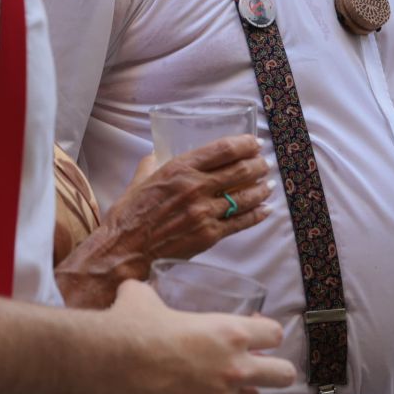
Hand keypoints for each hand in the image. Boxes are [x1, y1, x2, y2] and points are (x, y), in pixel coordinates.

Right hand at [56, 136, 273, 308]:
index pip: (223, 149)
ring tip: (268, 185)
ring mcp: (204, 212)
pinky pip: (240, 222)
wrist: (124, 249)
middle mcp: (196, 187)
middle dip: (258, 165)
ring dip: (261, 189)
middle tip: (264, 164)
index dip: (244, 144)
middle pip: (240, 171)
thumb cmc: (128, 215)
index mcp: (179, 168)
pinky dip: (257, 215)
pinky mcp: (209, 235)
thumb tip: (156, 154)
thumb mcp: (140, 180)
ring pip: (245, 197)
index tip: (254, 143)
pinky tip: (265, 210)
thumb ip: (152, 164)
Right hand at [95, 280, 295, 393]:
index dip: (265, 334)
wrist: (106, 363)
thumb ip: (153, 295)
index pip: (275, 335)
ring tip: (224, 388)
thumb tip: (135, 288)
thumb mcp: (146, 298)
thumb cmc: (131, 324)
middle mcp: (234, 368)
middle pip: (283, 375)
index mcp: (231, 332)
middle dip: (274, 370)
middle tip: (258, 367)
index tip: (253, 335)